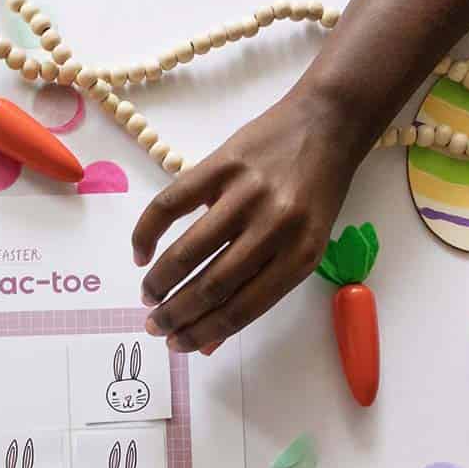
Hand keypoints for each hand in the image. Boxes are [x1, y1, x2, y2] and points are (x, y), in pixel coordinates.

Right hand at [132, 84, 365, 355]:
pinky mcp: (222, 164)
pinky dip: (148, 232)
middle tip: (154, 327)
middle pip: (212, 286)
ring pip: (189, 251)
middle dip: (176, 315)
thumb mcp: (301, 248)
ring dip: (160, 282)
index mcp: (300, 256)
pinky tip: (140, 254)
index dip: (202, 334)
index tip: (177, 345)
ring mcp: (247, 194)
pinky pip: (172, 204)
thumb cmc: (314, 195)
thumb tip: (208, 342)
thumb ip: (258, 292)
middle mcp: (275, 227)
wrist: (328, 123)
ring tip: (148, 297)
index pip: (242, 309)